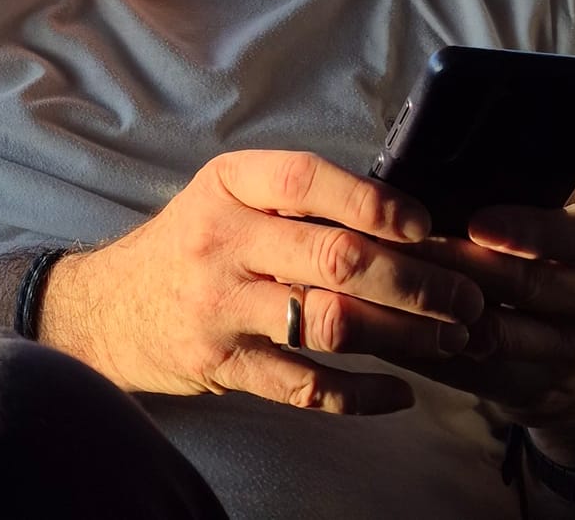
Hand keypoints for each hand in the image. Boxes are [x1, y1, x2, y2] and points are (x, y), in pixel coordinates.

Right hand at [40, 150, 486, 414]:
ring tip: (447, 340)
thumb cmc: (191, 245)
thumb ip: (296, 200)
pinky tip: (400, 394)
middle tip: (465, 297)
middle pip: (335, 257)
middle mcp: (222, 241)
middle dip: (415, 280)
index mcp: (228, 185)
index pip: (306, 179)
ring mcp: (219, 306)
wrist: (109, 308)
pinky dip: (363, 396)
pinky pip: (306, 387)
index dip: (373, 200)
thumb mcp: (226, 198)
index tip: (424, 225)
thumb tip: (403, 213)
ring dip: (403, 336)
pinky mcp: (222, 364)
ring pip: (330, 323)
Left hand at [394, 197, 574, 456]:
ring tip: (383, 277)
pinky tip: (384, 323)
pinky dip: (422, 346)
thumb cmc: (556, 261)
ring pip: (492, 331)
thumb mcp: (563, 220)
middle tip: (397, 240)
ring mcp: (569, 352)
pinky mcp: (529, 389)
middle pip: (523, 282)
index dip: (528, 231)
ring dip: (432, 305)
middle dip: (454, 260)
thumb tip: (445, 157)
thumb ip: (523, 190)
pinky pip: (466, 369)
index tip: (478, 224)